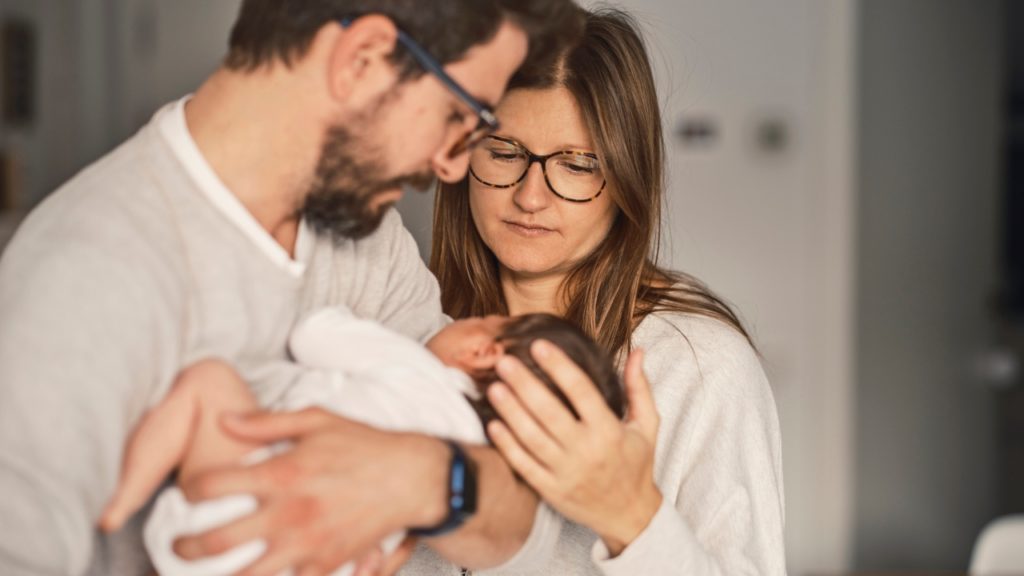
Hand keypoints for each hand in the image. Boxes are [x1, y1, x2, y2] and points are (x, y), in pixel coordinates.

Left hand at [173, 409, 447, 575]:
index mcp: (281, 472)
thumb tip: (224, 421)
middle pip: (216, 541)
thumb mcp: (317, 420)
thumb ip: (266, 422)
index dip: (189, 489)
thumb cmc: (364, 445)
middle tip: (178, 545)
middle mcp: (288, 512)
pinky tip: (260, 573)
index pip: (212, 486)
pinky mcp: (325, 564)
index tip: (188, 492)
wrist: (412, 478)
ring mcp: (306, 544)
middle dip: (186, 547)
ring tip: (209, 572)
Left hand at [486, 343, 662, 556]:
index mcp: (609, 430)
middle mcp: (586, 451)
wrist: (629, 515)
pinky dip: (507, 445)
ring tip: (494, 387)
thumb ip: (639, 388)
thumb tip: (638, 351)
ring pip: (532, 438)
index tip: (539, 345)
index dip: (559, 366)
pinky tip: (493, 425)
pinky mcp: (550, 490)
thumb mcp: (647, 426)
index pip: (581, 391)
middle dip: (524, 384)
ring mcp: (566, 472)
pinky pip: (524, 465)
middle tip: (504, 361)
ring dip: (510, 411)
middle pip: (549, 412)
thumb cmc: (636, 464)